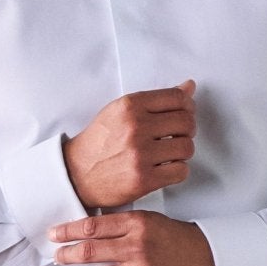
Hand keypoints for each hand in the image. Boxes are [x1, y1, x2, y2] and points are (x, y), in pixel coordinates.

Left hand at [47, 210, 216, 265]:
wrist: (210, 262)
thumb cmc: (179, 241)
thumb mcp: (152, 220)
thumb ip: (123, 223)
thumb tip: (89, 227)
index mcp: (137, 225)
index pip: (91, 226)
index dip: (67, 231)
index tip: (54, 235)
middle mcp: (137, 248)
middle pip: (88, 251)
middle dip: (65, 255)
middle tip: (57, 258)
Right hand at [60, 80, 195, 209]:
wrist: (77, 174)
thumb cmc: (100, 142)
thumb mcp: (121, 111)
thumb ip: (155, 100)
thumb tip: (189, 86)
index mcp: (130, 106)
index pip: (177, 97)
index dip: (188, 106)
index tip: (186, 113)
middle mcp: (136, 128)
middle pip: (186, 122)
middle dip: (187, 129)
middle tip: (177, 135)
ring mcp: (140, 154)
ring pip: (187, 148)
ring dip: (183, 151)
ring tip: (170, 153)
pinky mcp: (144, 179)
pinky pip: (181, 171)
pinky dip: (178, 171)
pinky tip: (166, 168)